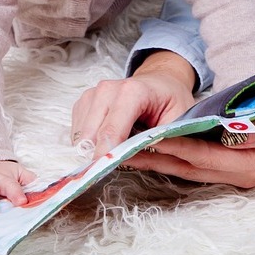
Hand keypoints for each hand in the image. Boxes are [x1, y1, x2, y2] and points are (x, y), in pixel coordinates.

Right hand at [71, 51, 196, 157]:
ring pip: (81, 137)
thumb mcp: (177, 119)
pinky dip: (90, 142)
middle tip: (118, 162)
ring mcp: (93, 93)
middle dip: (101, 155)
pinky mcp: (84, 102)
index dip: (106, 155)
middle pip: (91, 136)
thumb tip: (129, 159)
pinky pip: (77, 133)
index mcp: (133, 91)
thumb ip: (157, 139)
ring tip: (119, 145)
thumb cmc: (171, 100)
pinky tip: (109, 138)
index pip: (111, 130)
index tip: (106, 173)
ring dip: (95, 149)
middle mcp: (108, 89)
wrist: (162, 81)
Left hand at [121, 103, 254, 187]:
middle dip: (155, 155)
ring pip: (194, 165)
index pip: (203, 155)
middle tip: (117, 143)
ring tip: (127, 143)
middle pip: (191, 165)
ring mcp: (245, 168)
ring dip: (161, 155)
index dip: (171, 146)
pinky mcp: (244, 160)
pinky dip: (179, 151)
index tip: (140, 137)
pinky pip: (204, 160)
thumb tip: (227, 128)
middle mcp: (248, 171)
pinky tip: (159, 141)